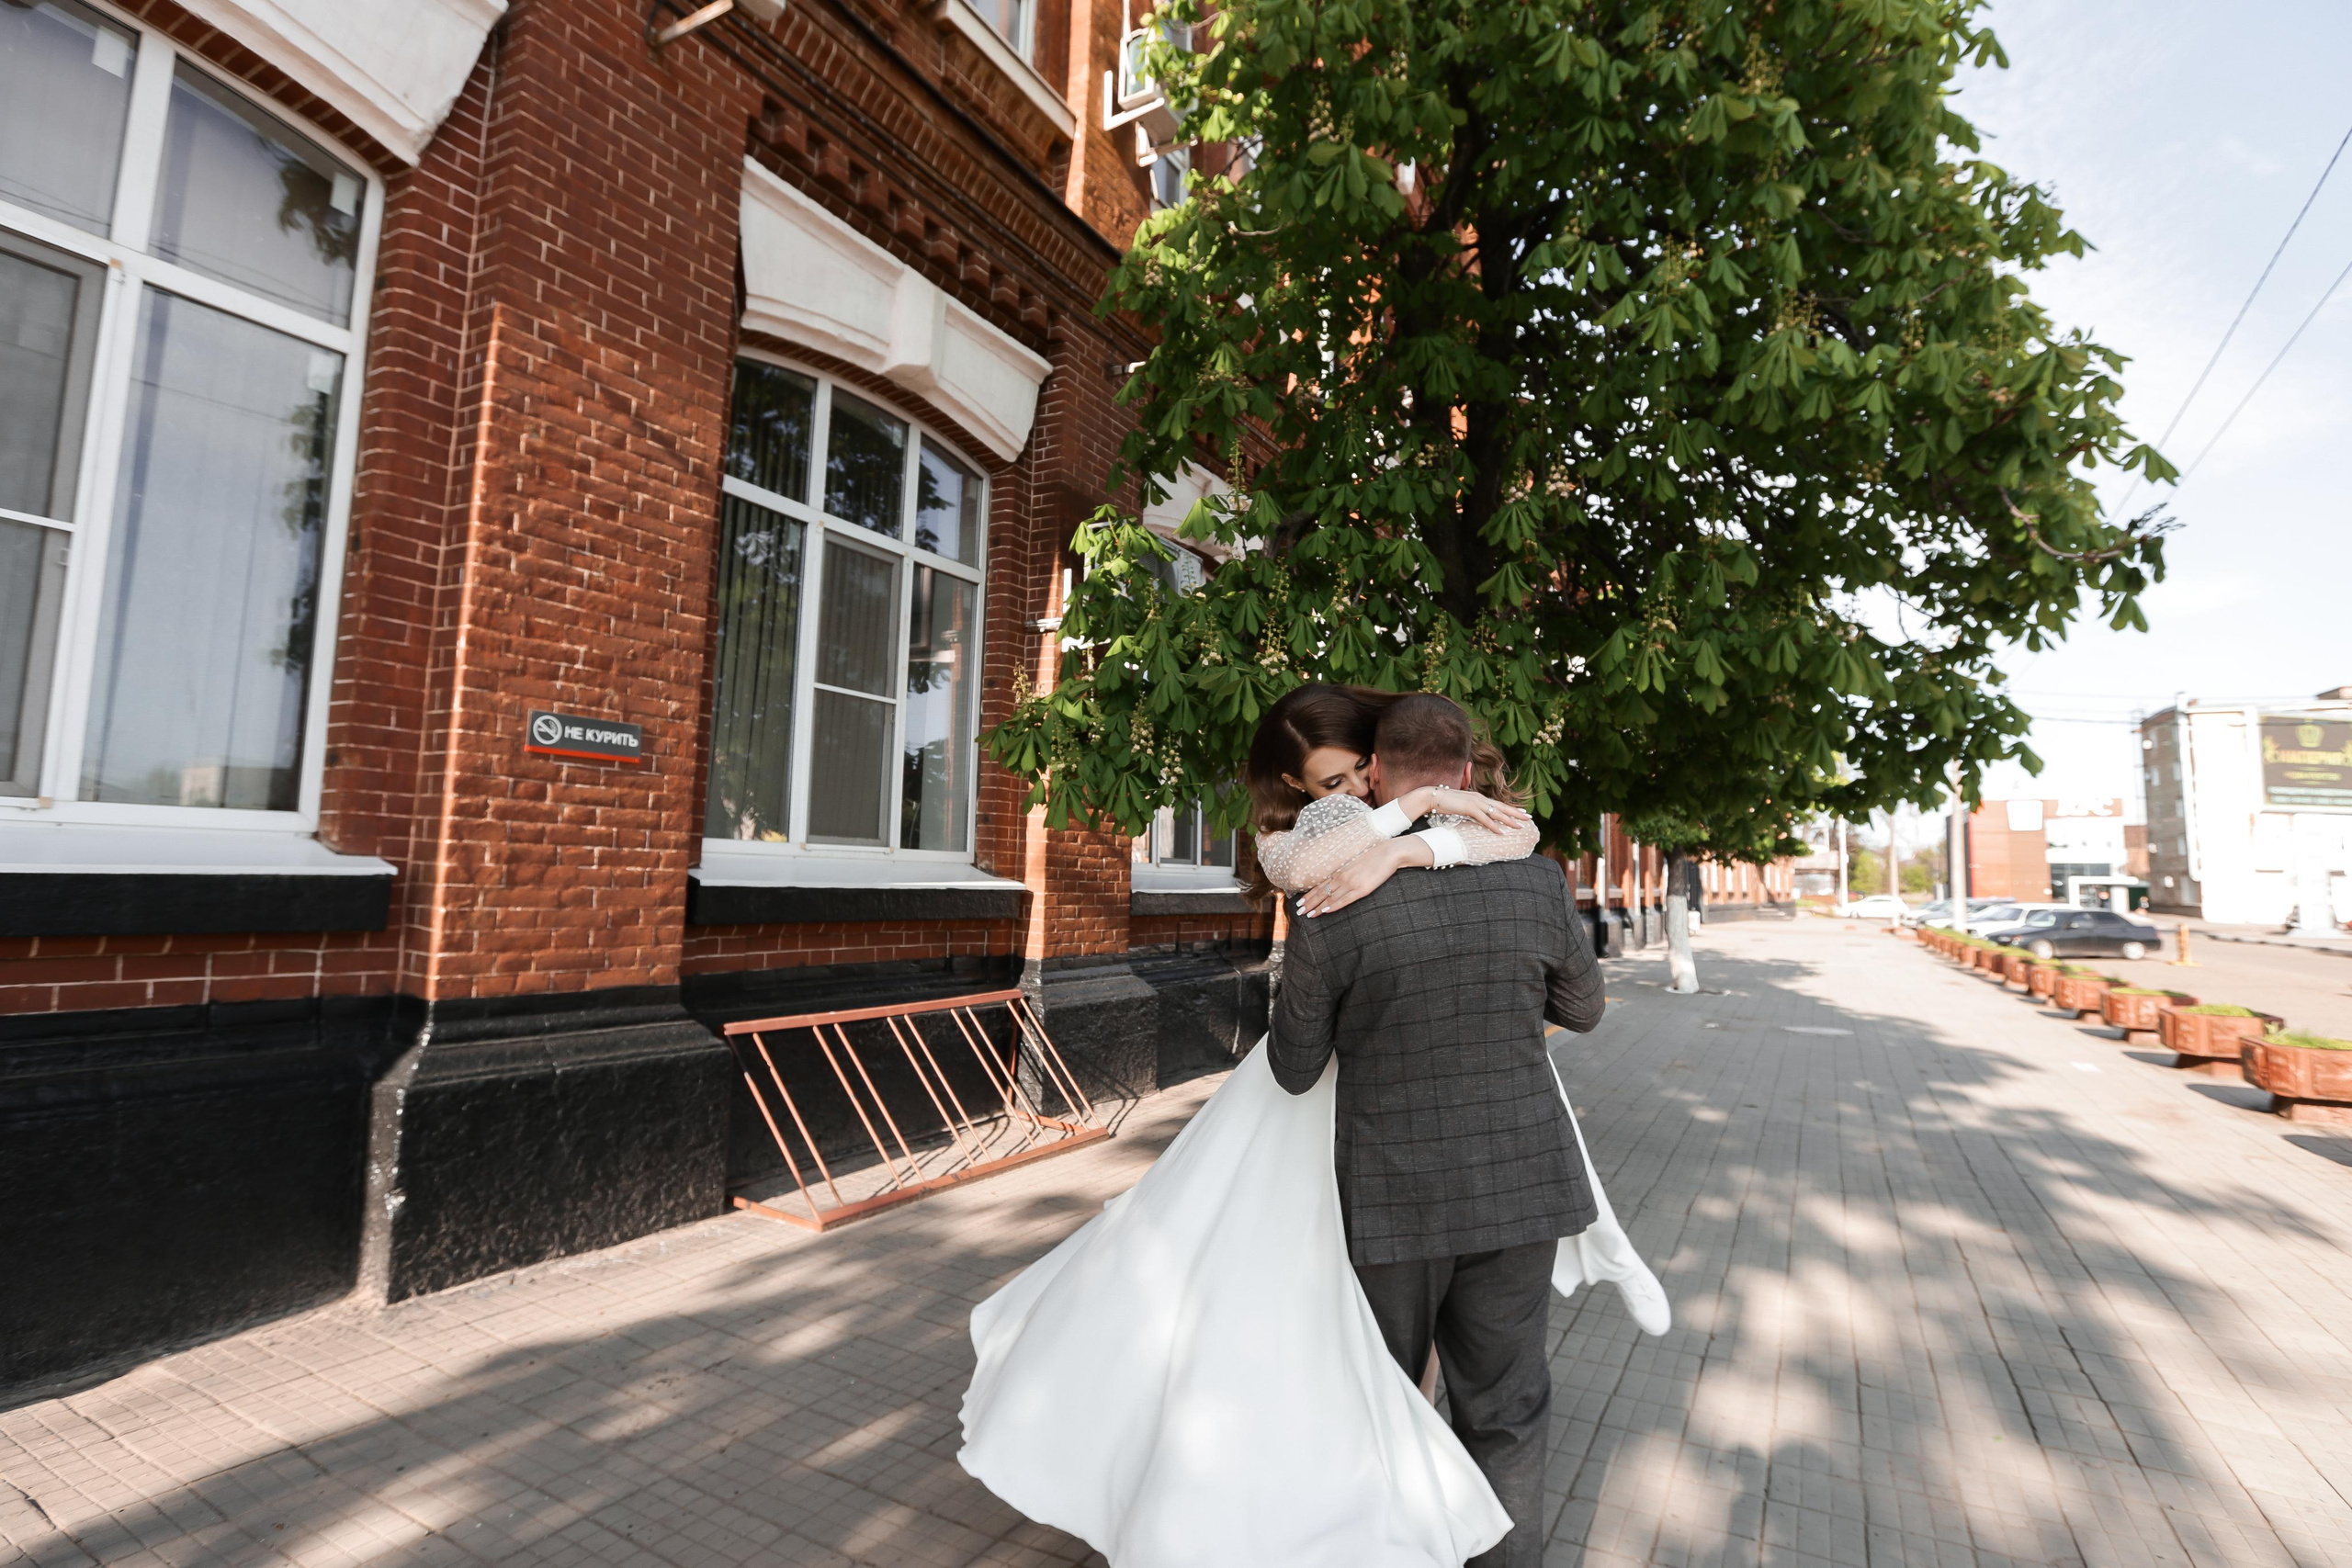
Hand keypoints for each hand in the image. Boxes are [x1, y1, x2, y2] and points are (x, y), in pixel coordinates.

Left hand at [1299, 838, 1427, 916]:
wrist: (1388, 853)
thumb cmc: (1374, 857)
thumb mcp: (1355, 863)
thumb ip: (1346, 872)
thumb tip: (1339, 879)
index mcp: (1341, 871)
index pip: (1320, 885)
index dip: (1309, 895)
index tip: (1300, 902)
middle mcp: (1342, 877)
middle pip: (1321, 892)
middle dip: (1309, 903)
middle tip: (1298, 911)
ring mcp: (1351, 883)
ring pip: (1330, 898)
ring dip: (1318, 907)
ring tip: (1307, 915)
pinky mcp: (1361, 889)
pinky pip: (1344, 900)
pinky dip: (1334, 906)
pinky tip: (1325, 911)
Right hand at [1408, 785, 1531, 836]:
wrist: (1432, 796)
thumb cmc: (1445, 802)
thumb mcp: (1460, 805)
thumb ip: (1469, 809)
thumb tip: (1474, 815)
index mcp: (1478, 797)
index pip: (1498, 803)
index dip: (1511, 808)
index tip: (1522, 812)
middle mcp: (1479, 798)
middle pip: (1502, 806)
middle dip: (1516, 813)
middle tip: (1528, 818)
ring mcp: (1475, 802)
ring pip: (1497, 813)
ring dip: (1509, 820)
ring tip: (1520, 826)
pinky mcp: (1469, 808)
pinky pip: (1485, 819)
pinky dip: (1494, 826)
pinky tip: (1501, 832)